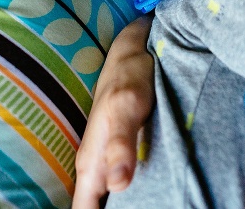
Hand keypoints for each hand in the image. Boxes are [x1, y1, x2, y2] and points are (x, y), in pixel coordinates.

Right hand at [72, 17, 155, 208]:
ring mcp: (107, 161)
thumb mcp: (127, 107)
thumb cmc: (129, 78)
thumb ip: (120, 145)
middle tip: (151, 206)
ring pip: (107, 198)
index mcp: (90, 165)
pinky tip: (149, 194)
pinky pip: (119, 183)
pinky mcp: (121, 153)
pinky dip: (130, 196)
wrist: (134, 52)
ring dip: (124, 205)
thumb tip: (117, 185)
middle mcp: (94, 167)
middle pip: (94, 207)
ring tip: (153, 202)